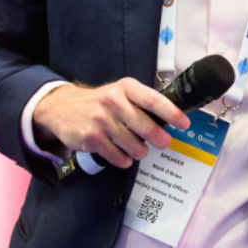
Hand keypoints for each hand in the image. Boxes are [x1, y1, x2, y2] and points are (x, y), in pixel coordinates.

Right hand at [33, 78, 187, 168]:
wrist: (62, 108)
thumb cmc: (99, 102)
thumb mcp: (119, 92)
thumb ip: (141, 102)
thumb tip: (169, 119)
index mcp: (125, 88)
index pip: (154, 100)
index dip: (172, 113)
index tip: (185, 124)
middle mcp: (113, 101)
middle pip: (147, 126)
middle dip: (160, 139)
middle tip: (164, 143)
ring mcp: (101, 120)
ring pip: (134, 146)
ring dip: (140, 152)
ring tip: (138, 150)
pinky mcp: (92, 138)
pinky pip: (118, 156)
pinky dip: (124, 160)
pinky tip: (123, 156)